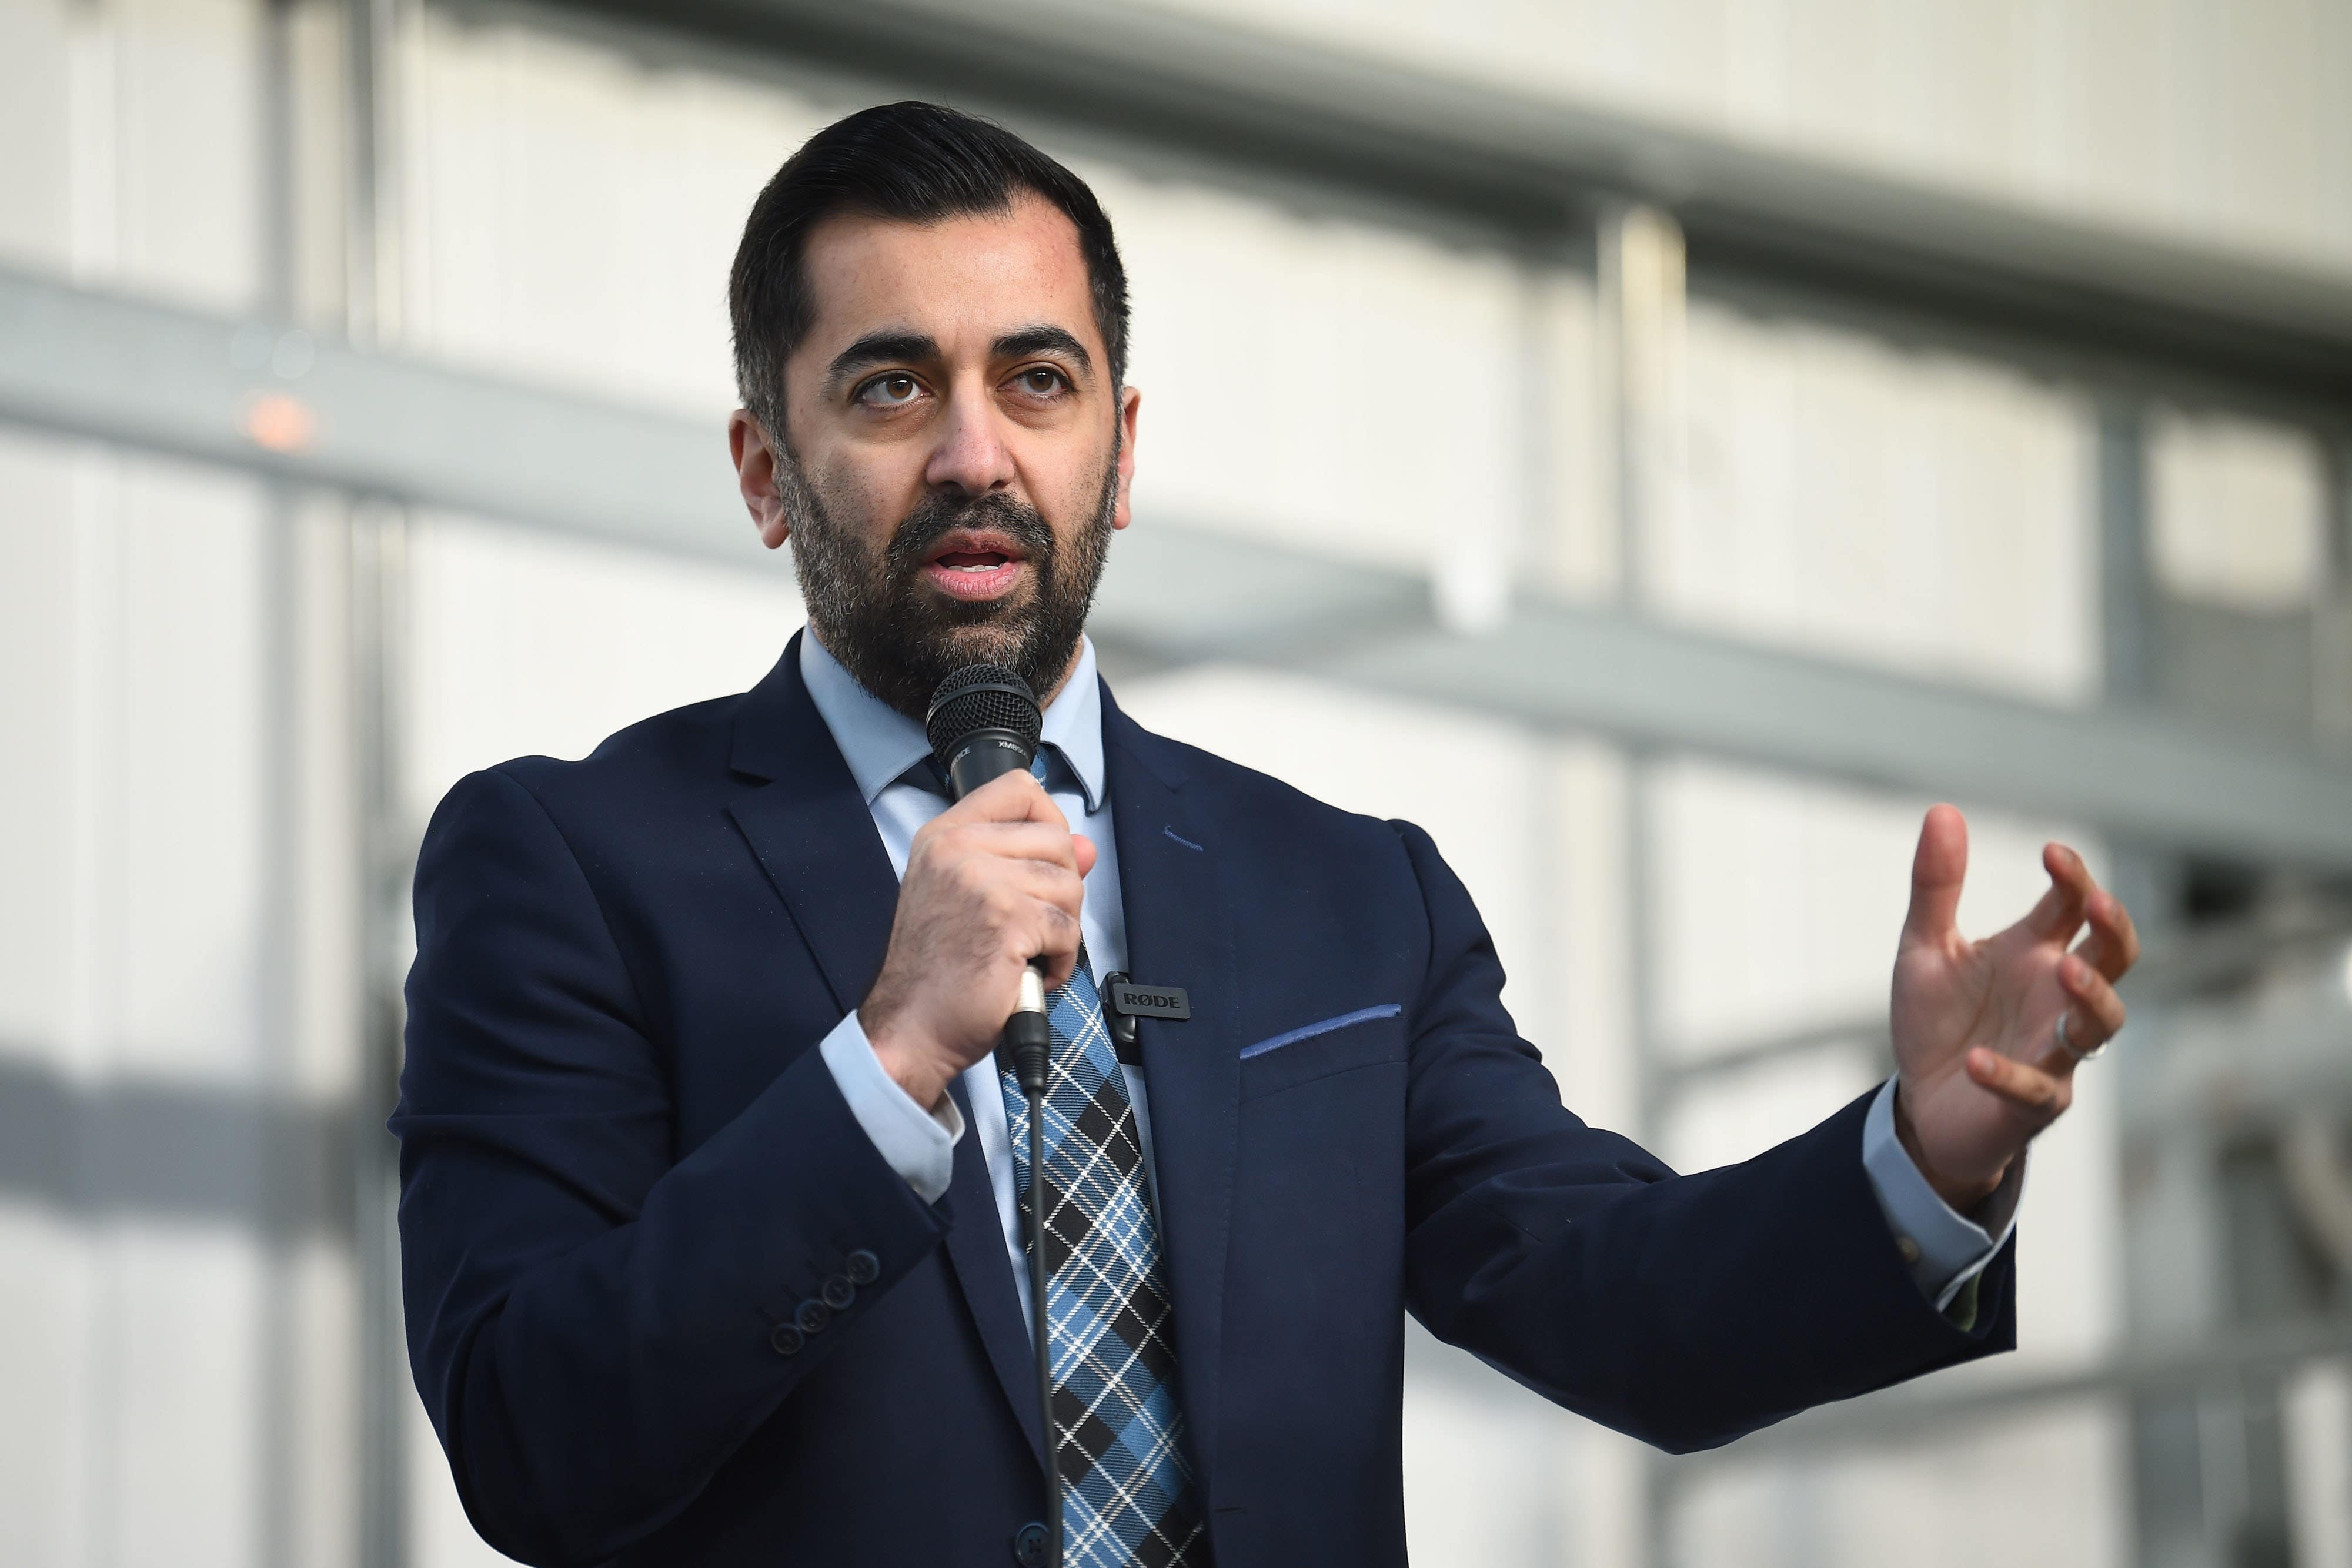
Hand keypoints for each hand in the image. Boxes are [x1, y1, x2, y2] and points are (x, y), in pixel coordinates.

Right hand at [861, 769, 1096, 1110]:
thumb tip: (1087, 847)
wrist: (911, 1026)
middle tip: (1033, 928)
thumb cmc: (938, 970)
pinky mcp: (1006, 920)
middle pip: (1058, 839)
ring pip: (1069, 885)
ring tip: (1027, 954)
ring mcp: (981, 881)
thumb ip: (1027, 863)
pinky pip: (1068, 929)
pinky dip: (1062, 961)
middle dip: (1061, 890)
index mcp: (945, 836)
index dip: (1049, 820)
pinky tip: (1031, 974)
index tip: (1045, 859)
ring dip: (1061, 929)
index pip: (1018, 788)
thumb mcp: (972, 897)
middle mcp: (958, 849)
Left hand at [1889, 804, 2140, 1211]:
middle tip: (2097, 903)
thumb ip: (1936, 886)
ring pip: (2100, 1024)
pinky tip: (1976, 1061)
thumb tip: (1943, 810)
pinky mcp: (2034, 1104)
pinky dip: (2009, 1075)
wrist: (1920, 1105)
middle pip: (2115, 958)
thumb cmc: (1937, 1023)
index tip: (2052, 853)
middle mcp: (2056, 998)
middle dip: (2115, 930)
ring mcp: (2054, 1052)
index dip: (2074, 878)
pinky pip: (2035, 1089)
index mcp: (2035, 954)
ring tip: (2064, 969)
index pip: (2073, 908)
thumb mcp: (1924, 948)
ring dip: (2091, 996)